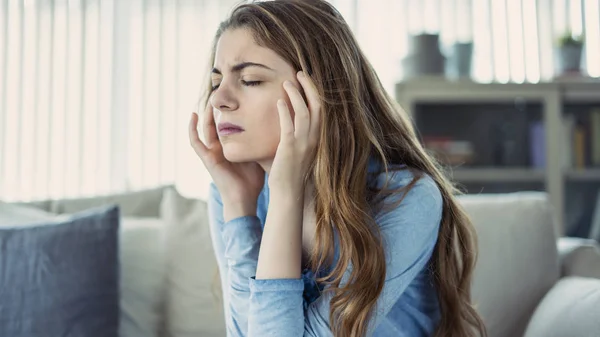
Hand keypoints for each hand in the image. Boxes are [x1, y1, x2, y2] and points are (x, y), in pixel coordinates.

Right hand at [189, 100, 264, 217]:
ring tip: (209, 99)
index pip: (228, 125)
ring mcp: (211, 153)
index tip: (236, 96)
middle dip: (217, 109)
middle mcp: (219, 148)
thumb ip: (262, 142)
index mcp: (230, 147)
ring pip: (204, 129)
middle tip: (222, 92)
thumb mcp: (257, 155)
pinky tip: (193, 115)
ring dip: (205, 114)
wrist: (245, 199)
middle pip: (215, 124)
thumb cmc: (252, 180)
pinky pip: (195, 141)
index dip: (229, 112)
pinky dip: (192, 128)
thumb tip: (279, 126)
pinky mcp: (206, 158)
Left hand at [268, 71, 320, 194]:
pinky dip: (285, 111)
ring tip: (287, 82)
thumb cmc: (288, 170)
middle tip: (299, 73)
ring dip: (296, 95)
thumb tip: (281, 113)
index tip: (306, 80)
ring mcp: (304, 143)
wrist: (288, 192)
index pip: (321, 109)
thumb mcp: (296, 147)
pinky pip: (289, 125)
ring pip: (305, 112)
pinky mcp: (290, 148)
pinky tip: (279, 101)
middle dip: (309, 86)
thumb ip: (292, 131)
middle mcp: (314, 138)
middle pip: (318, 105)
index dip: (315, 92)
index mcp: (317, 137)